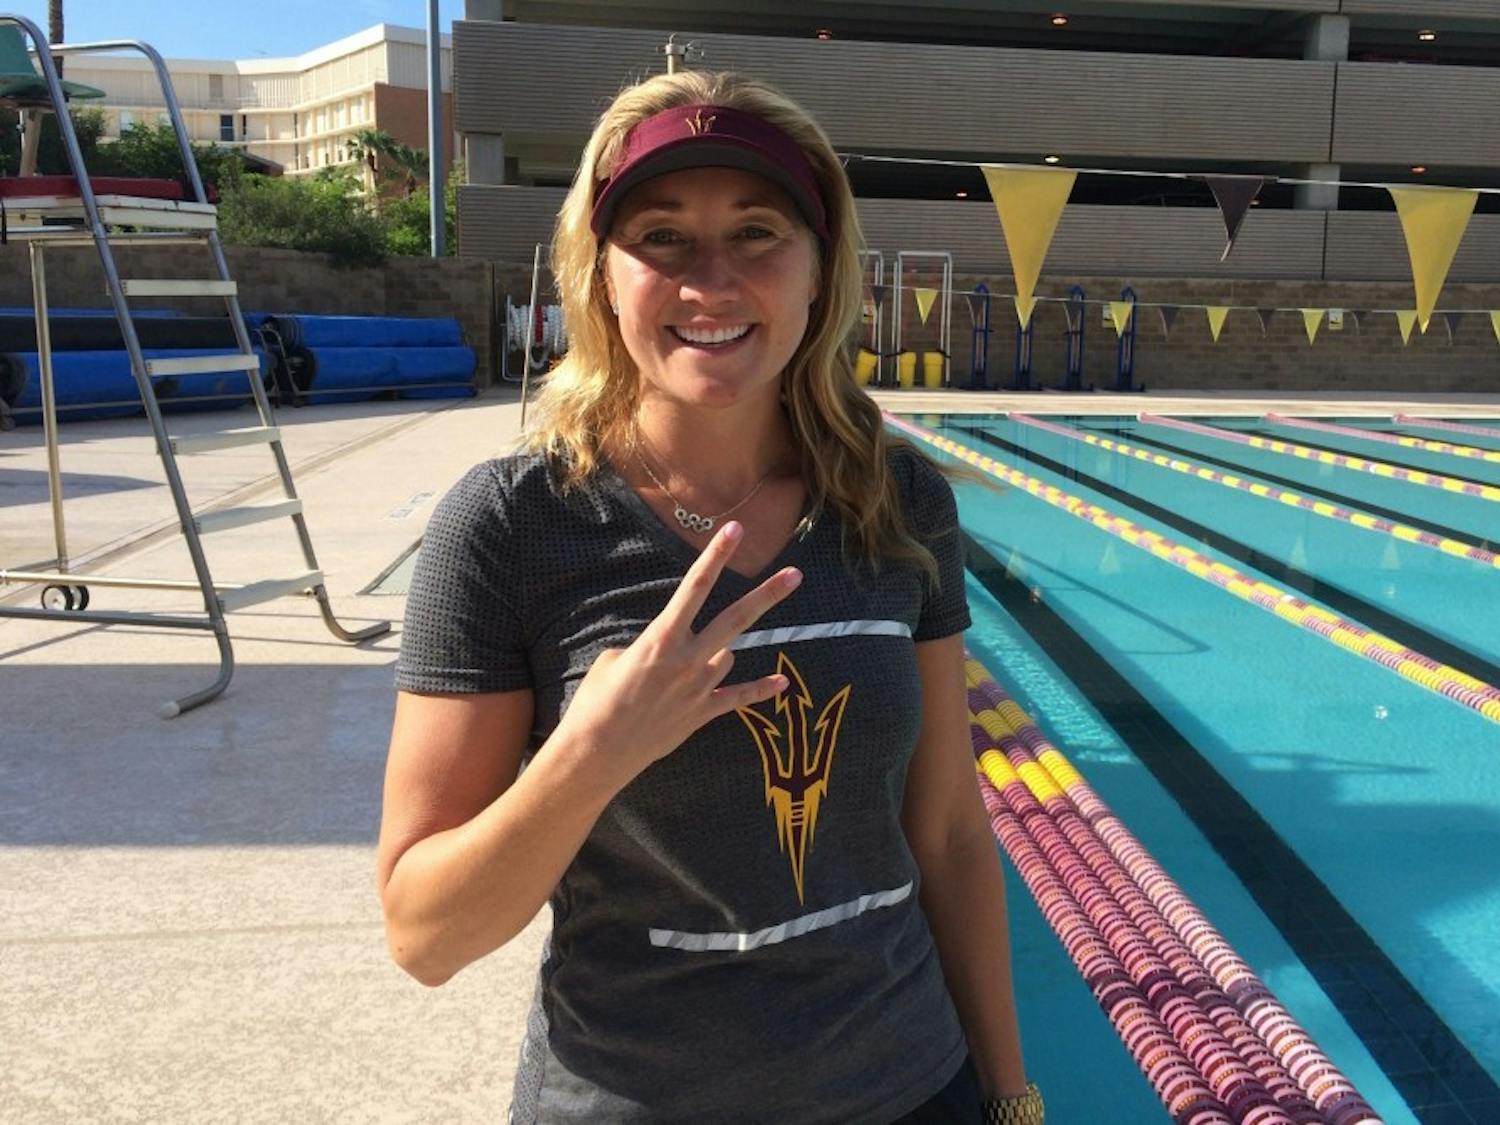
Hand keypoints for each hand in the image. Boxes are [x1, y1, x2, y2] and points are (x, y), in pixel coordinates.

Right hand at [556, 520, 799, 788]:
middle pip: (736, 618)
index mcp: (661, 638)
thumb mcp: (615, 657)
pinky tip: (782, 684)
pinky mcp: (701, 714)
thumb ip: (653, 645)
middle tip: (795, 574)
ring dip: (715, 655)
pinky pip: (738, 698)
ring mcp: (699, 688)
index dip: (715, 555)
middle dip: (767, 594)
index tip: (734, 529)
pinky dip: (759, 690)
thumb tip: (674, 646)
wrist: (597, 751)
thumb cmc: (598, 699)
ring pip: (727, 656)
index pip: (695, 587)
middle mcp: (687, 659)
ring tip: (679, 673)